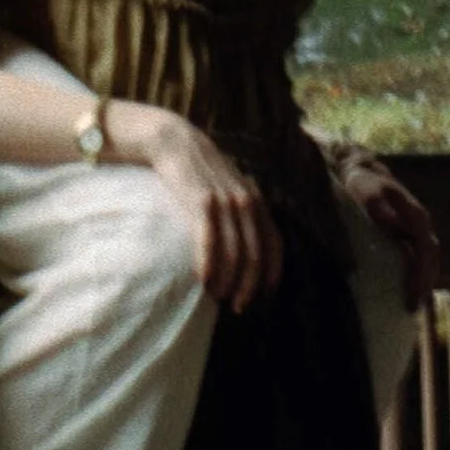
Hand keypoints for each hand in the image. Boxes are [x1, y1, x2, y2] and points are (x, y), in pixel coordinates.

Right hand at [130, 109, 282, 311]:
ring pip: (234, 254)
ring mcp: (225, 202)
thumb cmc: (200, 172)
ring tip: (218, 298)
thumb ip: (241, 212)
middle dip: (250, 287)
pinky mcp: (201, 202)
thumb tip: (245, 249)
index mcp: (257, 202)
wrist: (174, 142)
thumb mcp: (230, 188)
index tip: (263, 298)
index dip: (271, 276)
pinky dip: (208, 266)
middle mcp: (247, 203)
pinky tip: (203, 281)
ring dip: (228, 282)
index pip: (275, 246)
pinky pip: (209, 242)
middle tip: (239, 308)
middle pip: (256, 256)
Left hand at [338, 155, 438, 307]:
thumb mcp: (366, 190)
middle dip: (424, 284)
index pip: (424, 251)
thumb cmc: (362, 183)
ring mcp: (418, 228)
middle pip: (431, 259)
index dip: (420, 275)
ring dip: (424, 281)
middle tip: (412, 308)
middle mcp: (421, 224)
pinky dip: (419, 274)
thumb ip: (377, 205)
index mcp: (415, 216)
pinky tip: (409, 290)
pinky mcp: (411, 233)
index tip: (411, 296)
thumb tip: (393, 225)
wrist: (363, 172)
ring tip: (413, 306)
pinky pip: (421, 257)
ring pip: (430, 260)